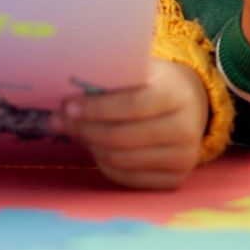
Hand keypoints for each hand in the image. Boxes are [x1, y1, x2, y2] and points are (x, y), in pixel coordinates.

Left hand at [55, 59, 207, 189]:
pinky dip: (103, 163)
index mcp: (175, 94)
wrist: (189, 102)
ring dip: (90, 145)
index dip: (96, 108)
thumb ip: (109, 78)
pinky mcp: (175, 179)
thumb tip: (67, 95)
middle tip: (59, 120)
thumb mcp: (137, 69)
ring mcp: (183, 158)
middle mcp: (186, 129)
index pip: (131, 105)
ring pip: (121, 160)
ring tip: (75, 130)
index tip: (66, 106)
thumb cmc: (153, 81)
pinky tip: (94, 147)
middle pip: (122, 137)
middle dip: (84, 128)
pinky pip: (127, 178)